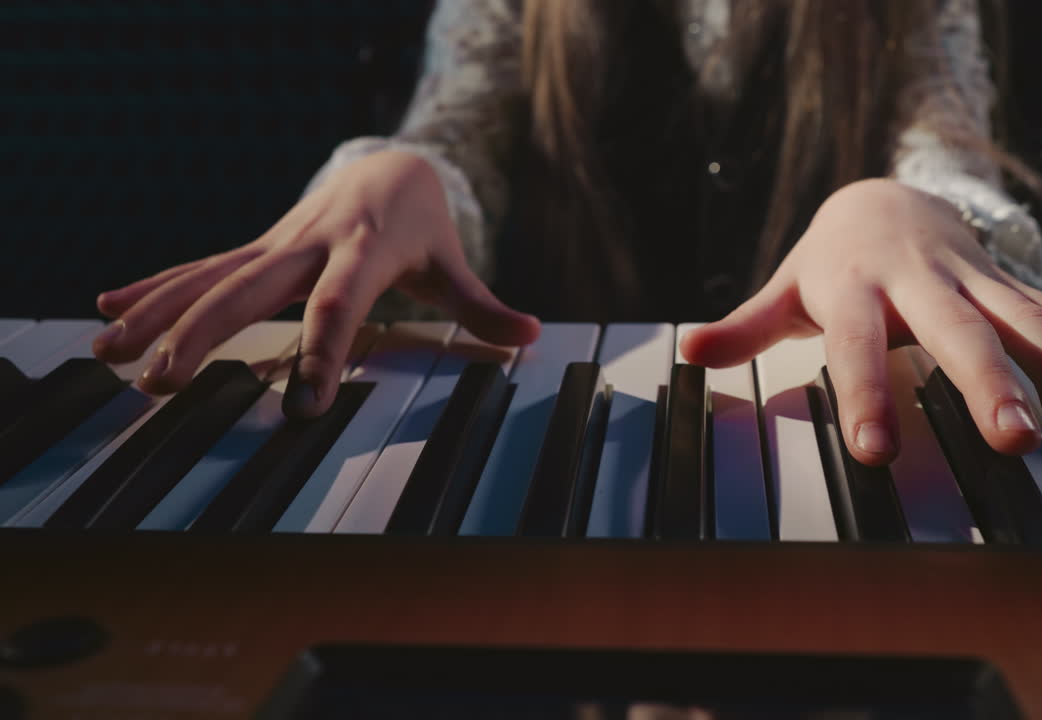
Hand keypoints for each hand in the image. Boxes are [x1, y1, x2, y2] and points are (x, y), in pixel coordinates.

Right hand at [93, 149, 539, 416]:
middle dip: (204, 333)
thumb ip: (485, 306)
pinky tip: (110, 311)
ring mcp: (277, 245)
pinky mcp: (258, 250)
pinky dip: (155, 287)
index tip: (303, 406)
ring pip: (211, 277)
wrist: (388, 166)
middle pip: (252, 289)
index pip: (339, 305)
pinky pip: (200, 267)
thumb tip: (534, 336)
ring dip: (159, 313)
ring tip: (112, 353)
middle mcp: (310, 245)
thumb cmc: (421, 223)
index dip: (321, 351)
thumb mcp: (453, 262)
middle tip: (165, 380)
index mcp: (364, 252)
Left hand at [681, 178, 1041, 465]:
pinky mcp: (1007, 283)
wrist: (888, 195)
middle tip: (1017, 440)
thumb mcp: (787, 286)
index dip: (868, 396)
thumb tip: (687, 352)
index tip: (877, 452)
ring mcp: (972, 280)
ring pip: (1021, 323)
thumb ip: (746, 325)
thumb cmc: (831, 257)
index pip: (858, 347)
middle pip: (958, 333)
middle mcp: (921, 283)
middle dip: (991, 384)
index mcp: (858, 288)